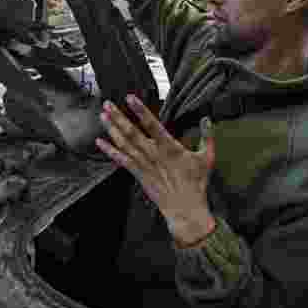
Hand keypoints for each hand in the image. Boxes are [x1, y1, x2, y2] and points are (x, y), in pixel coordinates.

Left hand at [96, 94, 216, 246]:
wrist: (186, 209)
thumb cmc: (196, 184)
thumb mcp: (207, 158)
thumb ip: (207, 136)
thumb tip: (207, 119)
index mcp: (170, 148)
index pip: (153, 125)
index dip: (140, 111)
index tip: (130, 98)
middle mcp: (154, 155)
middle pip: (132, 133)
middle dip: (118, 117)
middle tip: (107, 104)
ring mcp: (144, 165)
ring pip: (124, 144)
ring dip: (112, 130)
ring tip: (102, 116)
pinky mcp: (139, 175)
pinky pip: (121, 161)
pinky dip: (110, 151)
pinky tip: (100, 142)